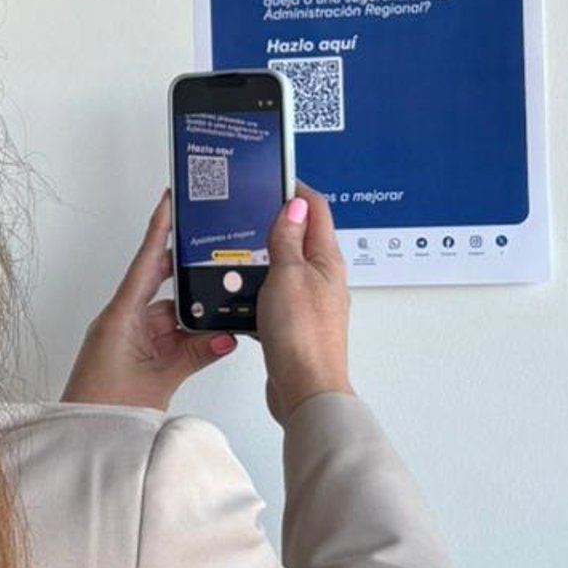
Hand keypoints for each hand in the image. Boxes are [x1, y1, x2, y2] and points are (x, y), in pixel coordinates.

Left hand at [61, 191, 237, 411]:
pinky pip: (166, 336)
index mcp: (121, 316)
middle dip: (190, 276)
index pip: (145, 262)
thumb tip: (226, 336)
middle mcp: (123, 321)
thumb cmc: (103, 409)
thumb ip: (196, 354)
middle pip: (162, 286)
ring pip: (169, 315)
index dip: (159, 229)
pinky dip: (188, 336)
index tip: (170, 201)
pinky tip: (210, 339)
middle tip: (217, 258)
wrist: (82, 439)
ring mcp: (129, 338)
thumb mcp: (160, 378)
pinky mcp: (134, 355)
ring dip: (194, 316)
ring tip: (225, 311)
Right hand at [258, 181, 353, 425]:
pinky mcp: (295, 324)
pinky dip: (259, 288)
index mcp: (327, 260)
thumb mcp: (288, 275)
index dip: (296, 190)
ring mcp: (310, 302)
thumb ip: (288, 239)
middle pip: (303, 237)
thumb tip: (294, 205)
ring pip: (287, 267)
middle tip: (253, 208)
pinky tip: (241, 291)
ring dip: (267, 255)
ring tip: (243, 247)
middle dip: (279, 220)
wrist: (305, 390)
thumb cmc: (303, 337)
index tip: (275, 177)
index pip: (316, 210)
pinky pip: (276, 295)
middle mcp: (323, 279)